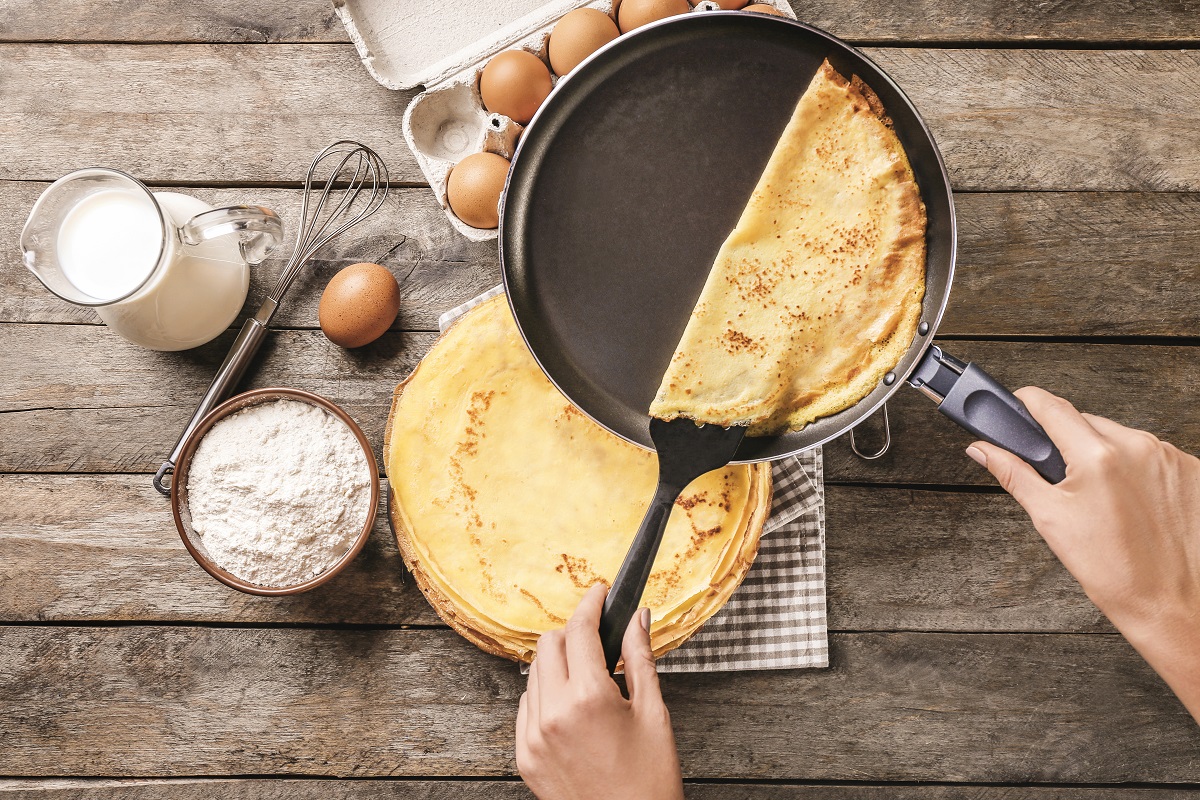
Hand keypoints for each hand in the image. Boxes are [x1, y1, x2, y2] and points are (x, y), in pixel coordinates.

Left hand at [516, 583, 684, 799]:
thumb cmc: (650, 780)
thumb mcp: (653, 713)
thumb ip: (640, 659)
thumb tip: (638, 618)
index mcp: (589, 698)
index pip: (579, 631)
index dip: (591, 604)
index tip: (599, 594)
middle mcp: (553, 713)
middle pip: (550, 645)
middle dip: (573, 634)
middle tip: (599, 641)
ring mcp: (533, 737)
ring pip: (534, 674)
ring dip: (558, 664)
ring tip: (589, 679)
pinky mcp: (524, 756)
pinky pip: (526, 707)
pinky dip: (545, 696)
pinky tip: (572, 707)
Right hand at [967, 387, 1199, 722]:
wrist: (1169, 605)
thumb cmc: (1113, 572)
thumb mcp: (1050, 518)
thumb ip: (1013, 473)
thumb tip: (983, 449)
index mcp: (1097, 457)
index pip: (1051, 406)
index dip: (1027, 402)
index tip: (1018, 404)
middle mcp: (1139, 448)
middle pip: (1087, 423)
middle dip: (1068, 442)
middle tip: (1063, 479)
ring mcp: (1170, 458)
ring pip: (1121, 439)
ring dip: (1105, 456)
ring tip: (1104, 501)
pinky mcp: (1192, 470)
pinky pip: (1153, 455)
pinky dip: (1138, 470)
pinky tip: (1133, 504)